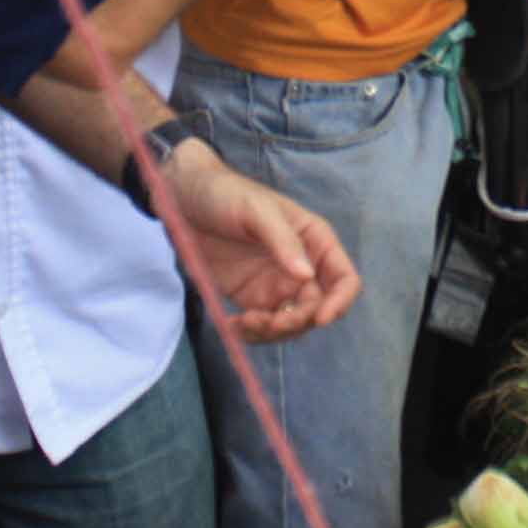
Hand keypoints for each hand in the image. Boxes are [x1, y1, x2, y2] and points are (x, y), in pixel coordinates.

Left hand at [162, 144, 361, 342]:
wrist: (184, 197)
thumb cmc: (226, 193)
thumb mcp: (256, 210)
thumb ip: (282, 240)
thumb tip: (306, 276)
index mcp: (314, 240)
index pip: (343, 279)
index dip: (339, 302)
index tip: (320, 319)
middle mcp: (302, 266)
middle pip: (317, 308)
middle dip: (297, 322)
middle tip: (267, 322)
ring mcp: (276, 284)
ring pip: (291, 324)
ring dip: (273, 332)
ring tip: (244, 323)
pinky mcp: (250, 297)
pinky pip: (262, 326)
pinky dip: (251, 334)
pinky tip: (231, 325)